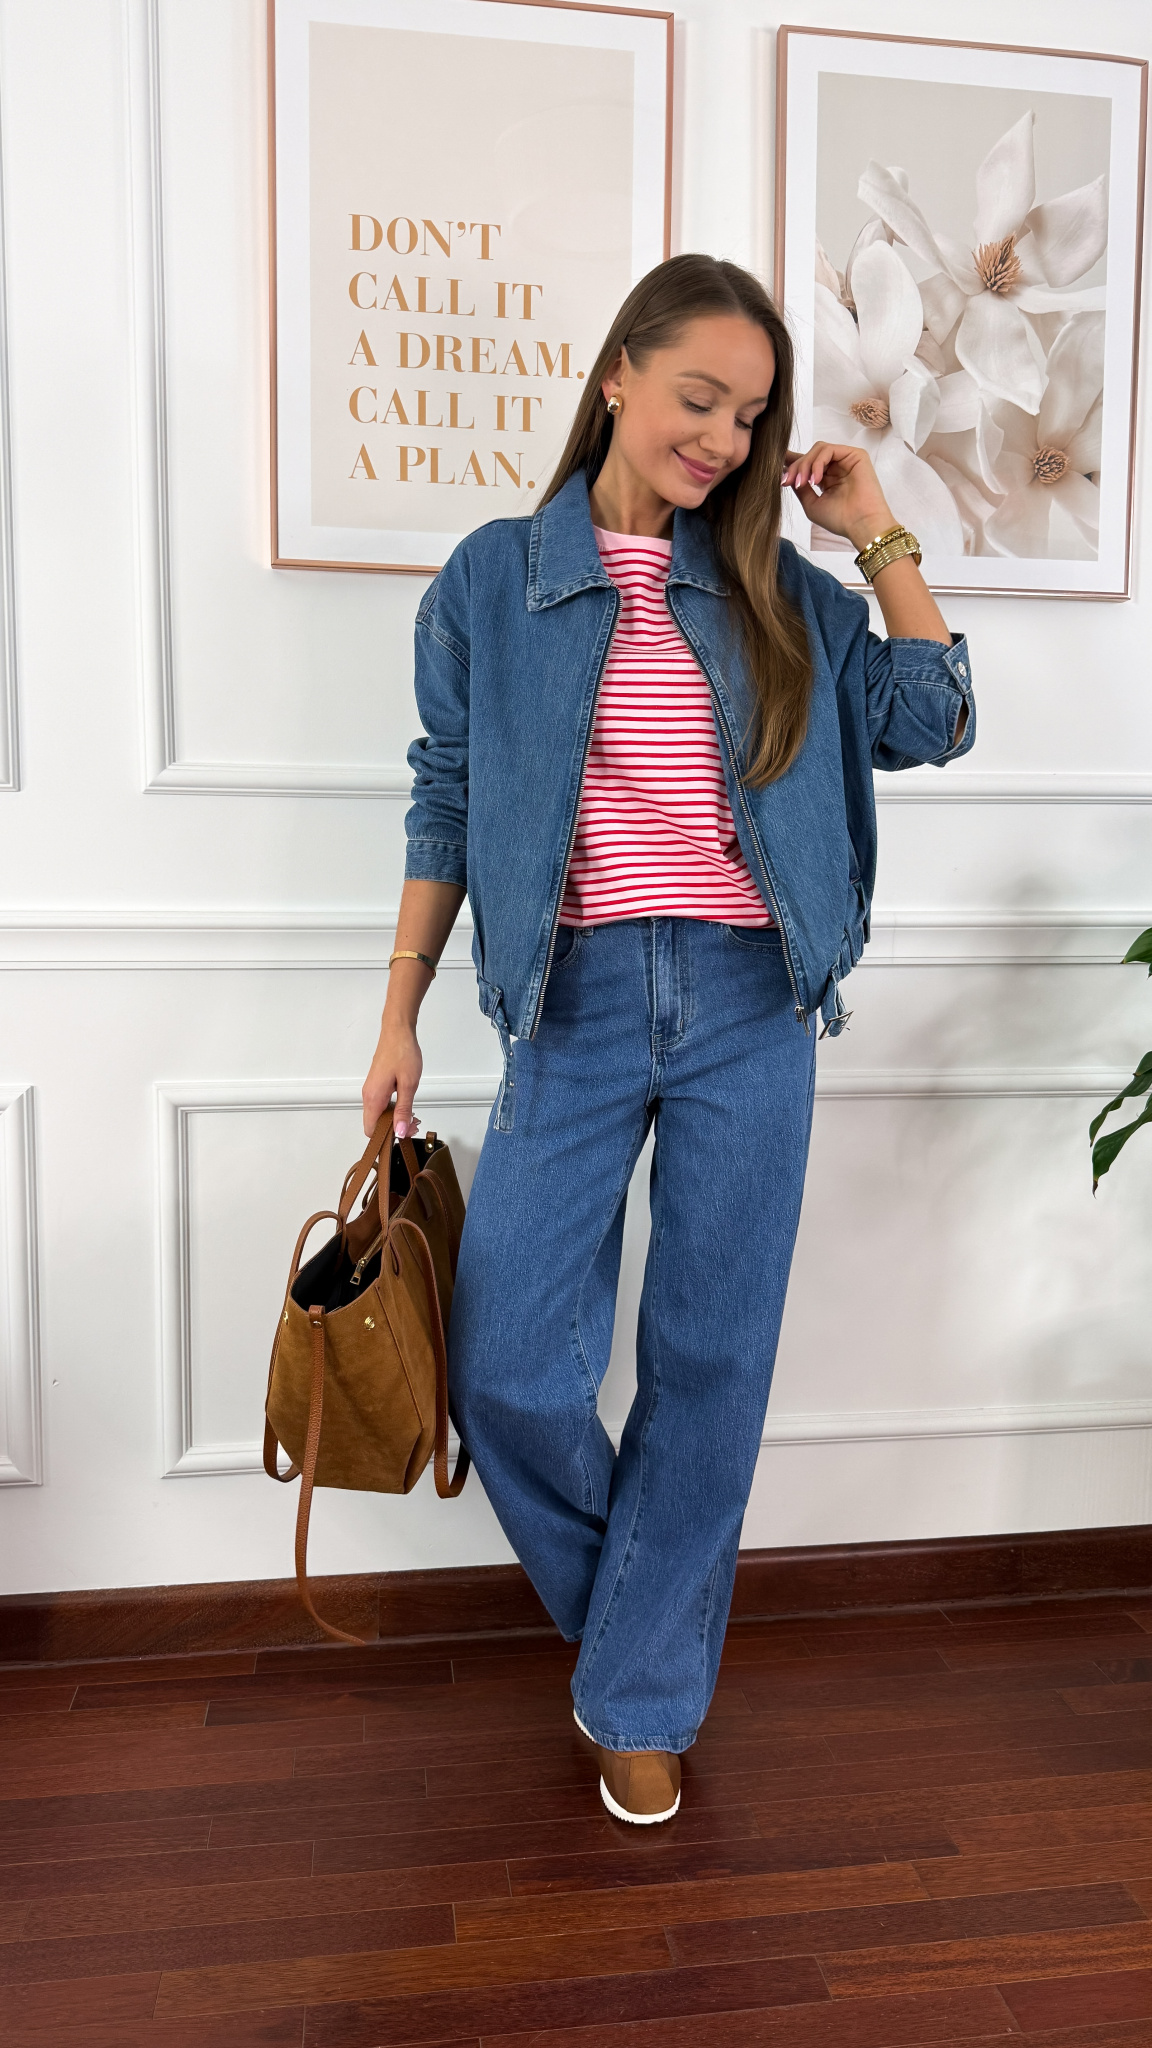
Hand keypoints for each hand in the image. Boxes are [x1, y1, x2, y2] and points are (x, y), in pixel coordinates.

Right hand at [362, 1013, 422, 1138]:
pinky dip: (392, 1108)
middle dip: (393, 1128)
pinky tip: (406, 1102)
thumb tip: (400, 1131)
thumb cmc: (403, 1053)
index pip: (371, 1130)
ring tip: (413, 1113)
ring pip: (378, 1114)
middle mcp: (368, 1095)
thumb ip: (403, 1110)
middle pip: (374, 1124)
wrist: (397, 1031)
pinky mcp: (375, 1085)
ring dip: (394, 1118)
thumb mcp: (408, 1085)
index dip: (386, 1137)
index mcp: (374, 1098)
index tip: (404, 1132)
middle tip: (414, 1122)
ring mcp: (371, 1090)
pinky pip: (380, 1104)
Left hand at [783, 442, 894, 552]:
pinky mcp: (855, 455)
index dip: (791, 462)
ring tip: (802, 482)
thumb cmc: (840, 519)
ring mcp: (845, 460)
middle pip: (809, 455)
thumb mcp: (811, 504)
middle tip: (786, 481)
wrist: (861, 524)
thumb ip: (800, 488)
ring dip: (805, 464)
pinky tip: (815, 479)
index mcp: (827, 479)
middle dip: (795, 467)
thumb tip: (785, 473)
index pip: (807, 463)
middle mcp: (836, 467)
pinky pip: (829, 450)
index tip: (775, 465)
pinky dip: (817, 462)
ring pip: (817, 450)